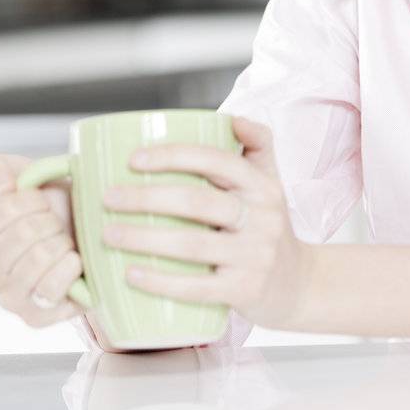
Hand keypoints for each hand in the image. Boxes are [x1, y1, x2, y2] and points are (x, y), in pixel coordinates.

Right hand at [0, 152, 86, 329]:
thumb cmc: (52, 208)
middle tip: (57, 224)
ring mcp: (8, 299)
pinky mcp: (34, 318)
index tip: (42, 201)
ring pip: (36, 262)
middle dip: (50, 221)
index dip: (31, 199)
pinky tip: (74, 261)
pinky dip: (70, 269)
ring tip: (65, 242)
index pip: (1, 208)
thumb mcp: (24, 176)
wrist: (88, 240)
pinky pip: (51, 290)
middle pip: (22, 234)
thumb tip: (2, 185)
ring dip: (61, 244)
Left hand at [99, 115, 315, 330]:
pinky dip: (161, 282)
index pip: (216, 160)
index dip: (173, 156)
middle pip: (197, 202)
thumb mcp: (271, 182)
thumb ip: (255, 145)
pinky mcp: (245, 291)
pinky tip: (131, 275)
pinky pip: (198, 287)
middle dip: (146, 197)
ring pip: (193, 245)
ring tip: (108, 234)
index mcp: (262, 185)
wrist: (301, 285)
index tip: (133, 159)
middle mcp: (262, 218)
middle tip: (108, 198)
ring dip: (144, 239)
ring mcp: (255, 256)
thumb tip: (233, 118)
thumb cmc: (269, 227)